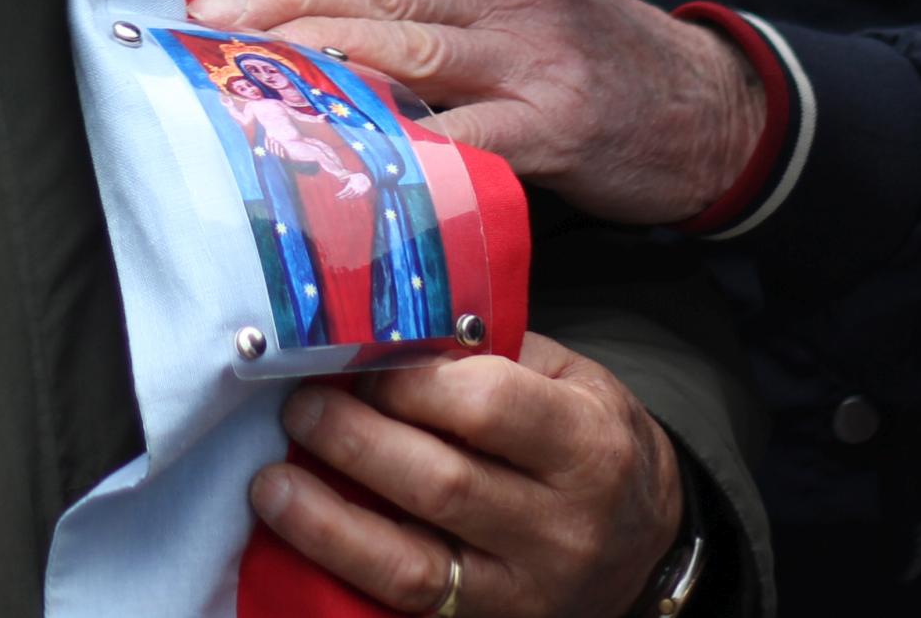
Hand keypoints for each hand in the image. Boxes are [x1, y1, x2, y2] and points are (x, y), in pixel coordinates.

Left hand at [189, 0, 766, 224]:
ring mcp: (530, 54)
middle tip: (206, 26)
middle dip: (280, 1)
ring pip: (406, 46)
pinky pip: (463, 136)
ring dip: (320, 60)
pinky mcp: (554, 124)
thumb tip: (300, 4)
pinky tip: (346, 157)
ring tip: (251, 77)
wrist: (704, 105)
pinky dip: (401, 146)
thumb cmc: (581, 54)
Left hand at [251, 332, 681, 616]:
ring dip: (328, 522)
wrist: (648, 544)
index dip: (410, 382)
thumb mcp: (574, 381)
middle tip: (299, 405)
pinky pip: (408, 606)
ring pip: (412, 563)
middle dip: (355, 441)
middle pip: (441, 484)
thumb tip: (394, 331)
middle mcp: (561, 527)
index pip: (488, 408)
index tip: (358, 359)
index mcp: (587, 445)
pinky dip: (348, 572)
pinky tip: (303, 540)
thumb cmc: (594, 442)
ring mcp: (525, 591)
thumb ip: (497, 356)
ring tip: (272, 483)